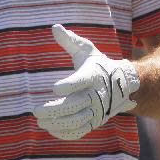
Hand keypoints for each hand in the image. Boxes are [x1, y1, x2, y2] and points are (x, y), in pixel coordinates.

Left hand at [33, 25, 139, 139]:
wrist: (123, 84)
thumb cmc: (99, 65)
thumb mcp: (87, 50)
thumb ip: (70, 41)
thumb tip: (54, 27)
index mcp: (93, 75)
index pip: (81, 81)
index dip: (69, 85)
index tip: (54, 88)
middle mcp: (96, 94)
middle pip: (75, 105)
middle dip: (54, 110)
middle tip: (36, 110)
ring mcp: (97, 110)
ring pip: (76, 120)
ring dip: (56, 123)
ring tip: (40, 120)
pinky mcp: (96, 121)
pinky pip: (80, 131)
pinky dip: (65, 133)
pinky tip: (50, 128)